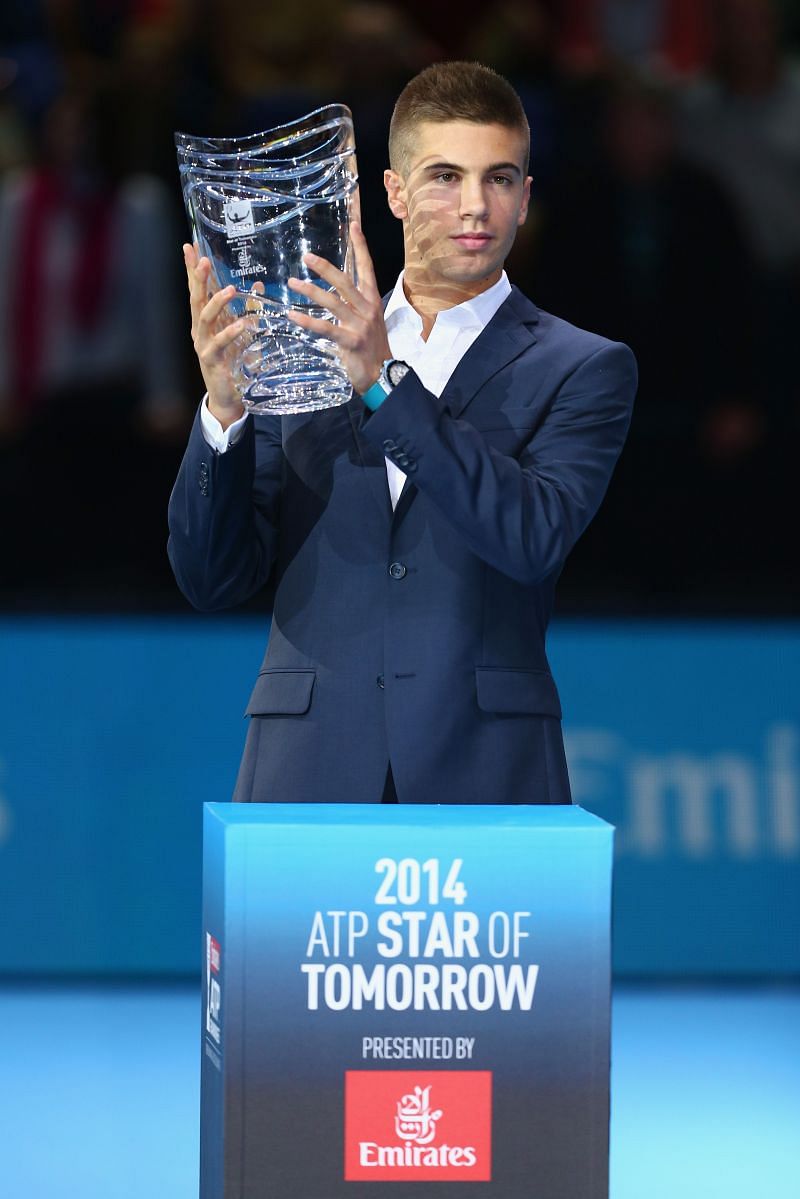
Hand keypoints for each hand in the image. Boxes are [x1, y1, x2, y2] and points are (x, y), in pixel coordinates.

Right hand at [183, 243, 247, 429]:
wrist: (229, 395)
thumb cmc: (234, 362)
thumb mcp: (242, 331)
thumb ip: (248, 309)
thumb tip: (258, 285)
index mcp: (206, 320)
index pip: (198, 290)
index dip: (193, 270)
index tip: (190, 247)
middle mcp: (200, 330)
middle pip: (196, 299)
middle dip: (198, 279)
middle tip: (203, 260)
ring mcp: (203, 344)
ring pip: (205, 319)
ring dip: (217, 302)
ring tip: (231, 289)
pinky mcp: (211, 360)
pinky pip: (219, 344)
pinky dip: (231, 333)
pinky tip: (242, 324)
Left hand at [286, 222, 391, 395]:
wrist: (383, 374)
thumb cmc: (372, 347)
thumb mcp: (368, 321)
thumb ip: (355, 305)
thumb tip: (338, 291)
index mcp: (373, 300)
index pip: (366, 268)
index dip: (361, 247)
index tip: (354, 226)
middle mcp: (368, 308)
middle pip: (345, 281)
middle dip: (325, 268)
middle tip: (306, 257)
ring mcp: (360, 325)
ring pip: (334, 302)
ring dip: (311, 291)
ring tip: (293, 283)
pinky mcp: (352, 341)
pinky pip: (327, 328)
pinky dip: (308, 322)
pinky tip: (293, 316)